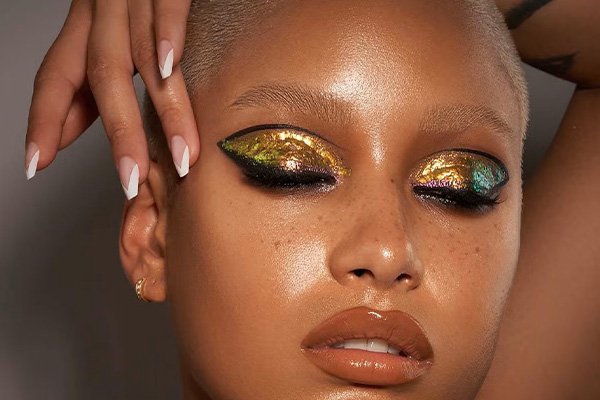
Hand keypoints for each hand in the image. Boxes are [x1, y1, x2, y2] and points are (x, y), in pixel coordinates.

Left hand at [25, 0, 196, 199]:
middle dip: (119, 134)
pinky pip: (166, 8)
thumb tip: (64, 132)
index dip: (44, 119)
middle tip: (132, 180)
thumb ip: (88, 83)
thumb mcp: (106, 35)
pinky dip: (168, 35)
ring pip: (140, 55)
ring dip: (163, 110)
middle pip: (102, 76)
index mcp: (86, 25)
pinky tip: (171, 68)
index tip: (36, 164)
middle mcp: (103, 10)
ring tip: (181, 155)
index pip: (56, 75)